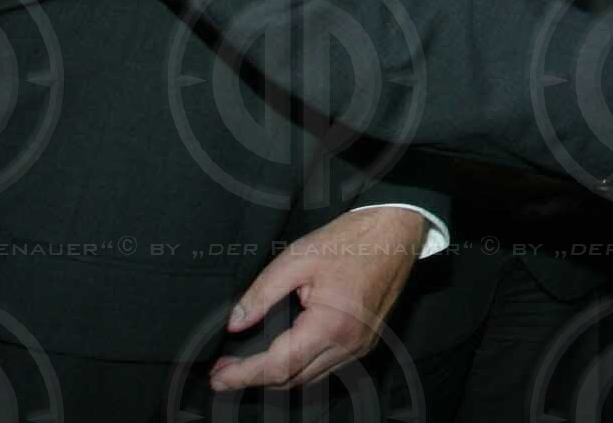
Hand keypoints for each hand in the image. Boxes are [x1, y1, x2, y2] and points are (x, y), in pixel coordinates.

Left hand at [211, 207, 425, 390]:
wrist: (396, 231)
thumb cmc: (350, 240)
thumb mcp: (298, 257)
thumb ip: (262, 293)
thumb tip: (235, 323)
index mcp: (330, 326)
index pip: (278, 366)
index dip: (243, 376)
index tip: (217, 378)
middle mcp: (348, 345)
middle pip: (292, 380)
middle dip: (254, 380)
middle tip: (222, 373)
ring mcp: (361, 347)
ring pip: (310, 380)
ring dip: (277, 378)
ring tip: (246, 368)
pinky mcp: (366, 342)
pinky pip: (327, 368)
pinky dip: (301, 369)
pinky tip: (283, 357)